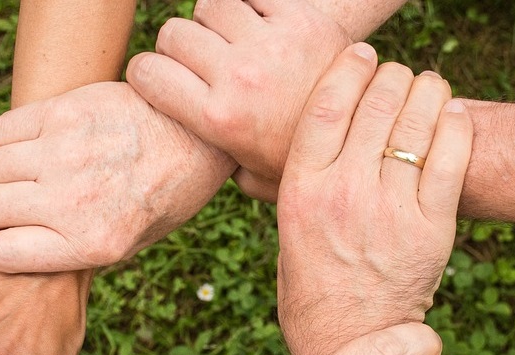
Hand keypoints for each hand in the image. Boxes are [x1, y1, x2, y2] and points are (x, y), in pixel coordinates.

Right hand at [0, 81, 235, 272]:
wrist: (198, 137)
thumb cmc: (164, 195)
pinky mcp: (63, 112)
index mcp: (91, 244)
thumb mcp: (131, 244)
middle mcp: (73, 202)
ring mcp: (65, 154)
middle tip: (13, 205)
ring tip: (25, 174)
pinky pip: (0, 131)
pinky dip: (3, 141)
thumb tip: (16, 251)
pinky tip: (29, 145)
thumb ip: (74, 251)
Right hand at [127, 0, 349, 200]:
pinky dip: (250, 7)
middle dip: (179, 47)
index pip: (147, 72)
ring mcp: (270, 44)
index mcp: (218, 119)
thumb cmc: (302, 160)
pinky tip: (260, 29)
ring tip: (231, 42)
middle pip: (174, 34)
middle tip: (200, 63)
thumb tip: (186, 155)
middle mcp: (238, 77)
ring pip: (209, 6)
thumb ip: (213, 163)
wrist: (368, 134)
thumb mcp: (251, 177)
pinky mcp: (300, 18)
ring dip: (214, 21)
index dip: (146, 73)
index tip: (158, 78)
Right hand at [276, 44, 473, 354]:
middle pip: (376, 103)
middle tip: (398, 75)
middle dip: (391, 76)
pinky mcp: (431, 229)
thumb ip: (290, 183)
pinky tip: (452, 114)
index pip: (326, 105)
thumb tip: (287, 140)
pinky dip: (455, 124)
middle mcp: (343, 194)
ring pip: (416, 122)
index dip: (348, 68)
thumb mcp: (285, 230)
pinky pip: (451, 156)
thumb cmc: (311, 285)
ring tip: (427, 87)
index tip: (362, 55)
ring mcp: (390, 211)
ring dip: (427, 91)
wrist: (349, 341)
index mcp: (301, 191)